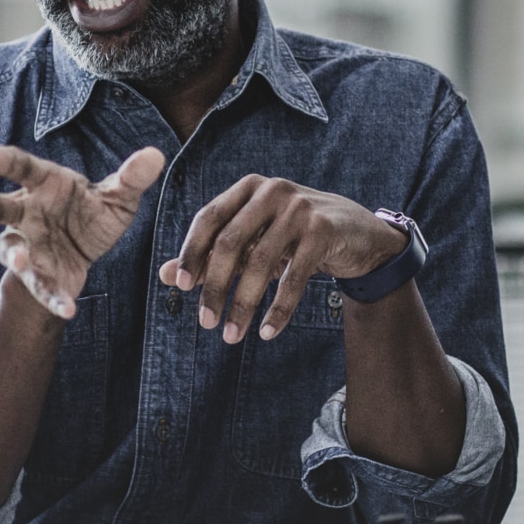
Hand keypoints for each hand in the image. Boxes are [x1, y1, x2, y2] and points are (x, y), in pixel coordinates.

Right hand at [0, 145, 166, 318]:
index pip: (21, 167)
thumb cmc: (91, 213)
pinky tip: (67, 309)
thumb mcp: (117, 197)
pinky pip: (41, 287)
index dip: (4, 162)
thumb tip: (156, 155)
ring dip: (12, 258)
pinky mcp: (38, 276)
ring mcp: (26, 245)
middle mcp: (25, 212)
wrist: (85, 252)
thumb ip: (133, 178)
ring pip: (9, 250)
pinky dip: (52, 298)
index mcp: (42, 183)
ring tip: (17, 263)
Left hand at [160, 176, 408, 342]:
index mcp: (249, 188)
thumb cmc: (296, 235)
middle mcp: (272, 192)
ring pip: (261, 263)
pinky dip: (279, 308)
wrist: (358, 232)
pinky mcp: (324, 231)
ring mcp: (300, 209)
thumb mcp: (255, 238)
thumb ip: (214, 253)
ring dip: (243, 304)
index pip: (209, 218)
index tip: (180, 286)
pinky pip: (294, 276)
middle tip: (205, 323)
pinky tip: (267, 331)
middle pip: (231, 242)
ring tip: (231, 335)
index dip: (191, 251)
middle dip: (215, 286)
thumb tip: (166, 277)